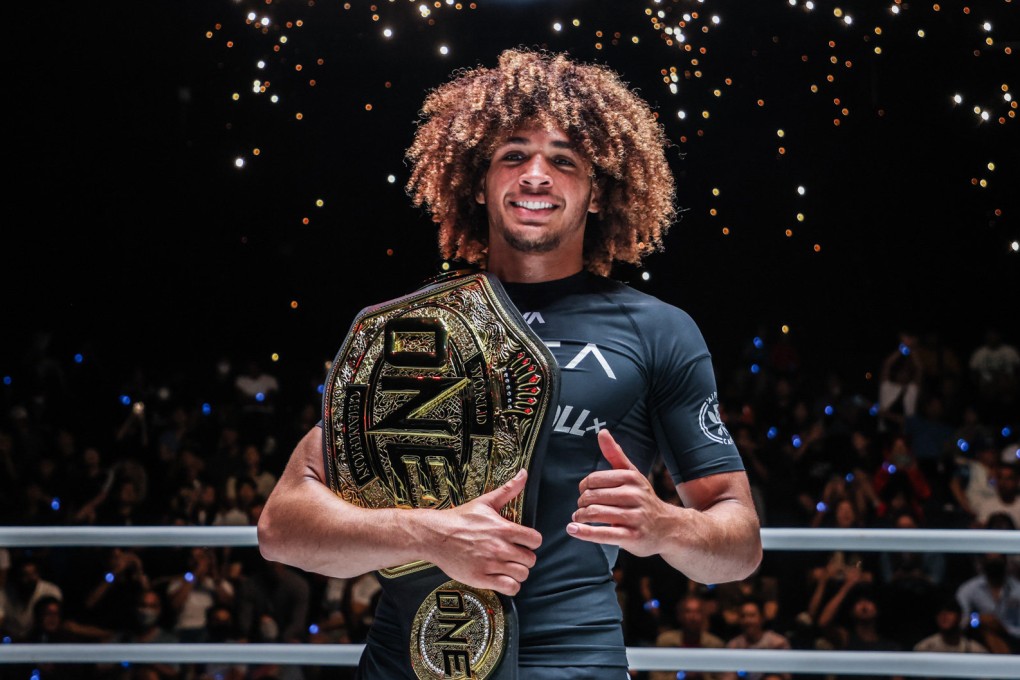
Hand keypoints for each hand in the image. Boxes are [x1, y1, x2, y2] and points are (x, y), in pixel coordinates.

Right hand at [425, 470, 541, 596]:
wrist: (435, 535)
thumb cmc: (459, 519)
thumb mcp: (485, 502)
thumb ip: (508, 490)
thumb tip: (523, 474)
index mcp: (503, 529)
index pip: (535, 540)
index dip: (532, 542)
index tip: (524, 542)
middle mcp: (499, 548)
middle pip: (530, 560)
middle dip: (524, 558)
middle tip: (515, 555)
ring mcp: (491, 564)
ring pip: (522, 575)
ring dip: (518, 572)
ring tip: (509, 567)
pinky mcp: (481, 578)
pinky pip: (509, 588)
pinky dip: (510, 585)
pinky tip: (502, 578)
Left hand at [567, 430, 671, 556]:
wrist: (668, 527)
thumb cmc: (644, 499)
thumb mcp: (633, 474)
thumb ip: (615, 455)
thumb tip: (602, 432)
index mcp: (631, 478)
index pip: (594, 480)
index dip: (583, 487)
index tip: (583, 493)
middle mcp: (634, 495)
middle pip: (592, 497)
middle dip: (581, 503)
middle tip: (580, 508)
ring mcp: (635, 517)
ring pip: (596, 514)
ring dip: (580, 517)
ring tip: (578, 519)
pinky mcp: (633, 537)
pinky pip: (603, 534)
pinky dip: (584, 533)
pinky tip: (573, 530)